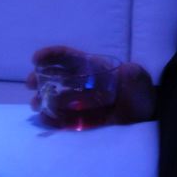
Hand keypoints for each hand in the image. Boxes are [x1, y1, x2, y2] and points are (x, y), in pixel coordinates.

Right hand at [26, 45, 156, 124]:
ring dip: (42, 98)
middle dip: (39, 77)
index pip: (70, 57)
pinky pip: (61, 119)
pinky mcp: (81, 121)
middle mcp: (83, 84)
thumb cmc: (142, 95)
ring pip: (55, 97)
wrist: (146, 119)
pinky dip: (51, 119)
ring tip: (36, 104)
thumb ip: (135, 76)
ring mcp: (80, 103)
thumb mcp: (141, 82)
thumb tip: (127, 69)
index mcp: (94, 69)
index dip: (52, 55)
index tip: (36, 58)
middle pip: (56, 76)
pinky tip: (44, 119)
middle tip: (30, 83)